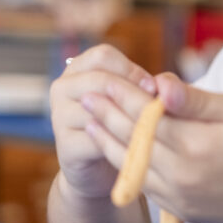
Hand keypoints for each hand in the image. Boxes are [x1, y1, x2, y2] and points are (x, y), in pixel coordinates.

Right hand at [49, 44, 157, 199]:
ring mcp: (59, 117)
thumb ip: (141, 84)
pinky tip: (137, 145)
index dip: (131, 69)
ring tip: (150, 125)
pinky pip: (98, 139)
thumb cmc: (120, 123)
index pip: (102, 55)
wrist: (99, 167)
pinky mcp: (66, 145)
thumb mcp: (128, 98)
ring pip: (99, 109)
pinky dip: (121, 142)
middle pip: (98, 79)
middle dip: (131, 92)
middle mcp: (62, 88)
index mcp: (78, 68)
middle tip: (154, 107)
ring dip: (129, 117)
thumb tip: (162, 85)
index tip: (152, 85)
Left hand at [83, 70, 222, 222]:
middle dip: (107, 115)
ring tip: (93, 120)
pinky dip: (127, 165)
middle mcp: (181, 177)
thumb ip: (198, 101)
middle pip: (131, 141)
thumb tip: (160, 84)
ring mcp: (179, 199)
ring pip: (131, 167)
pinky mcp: (182, 212)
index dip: (121, 95)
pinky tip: (119, 150)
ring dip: (109, 142)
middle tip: (85, 94)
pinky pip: (145, 186)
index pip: (145, 116)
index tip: (103, 78)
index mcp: (196, 147)